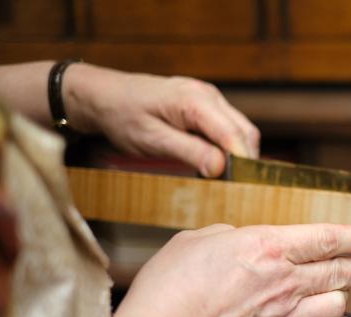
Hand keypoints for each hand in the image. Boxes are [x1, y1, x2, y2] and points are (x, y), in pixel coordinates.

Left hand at [64, 63, 258, 176]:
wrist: (105, 96)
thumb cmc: (123, 116)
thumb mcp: (152, 140)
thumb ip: (189, 152)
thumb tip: (221, 168)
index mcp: (195, 100)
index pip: (234, 136)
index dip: (242, 163)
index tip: (240, 188)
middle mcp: (208, 95)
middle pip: (245, 133)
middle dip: (245, 161)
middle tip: (233, 188)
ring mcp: (210, 98)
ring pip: (241, 130)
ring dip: (238, 154)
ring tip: (222, 177)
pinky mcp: (207, 105)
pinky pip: (229, 127)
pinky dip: (229, 147)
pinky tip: (214, 162)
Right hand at [112, 224, 350, 316]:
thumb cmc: (171, 287)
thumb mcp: (200, 241)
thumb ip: (233, 238)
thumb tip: (246, 244)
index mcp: (269, 249)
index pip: (328, 238)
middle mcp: (286, 283)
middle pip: (345, 275)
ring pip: (334, 309)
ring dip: (339, 301)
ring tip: (341, 296)